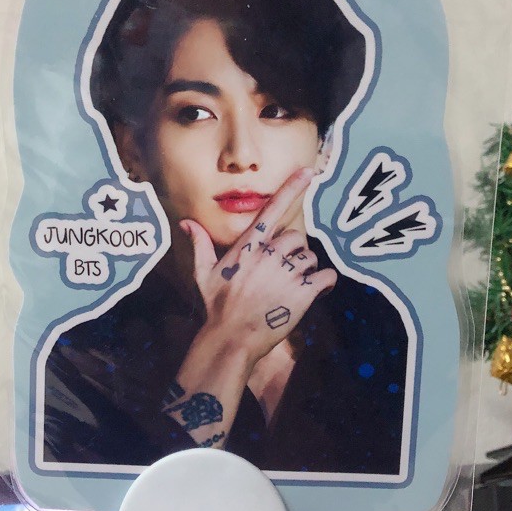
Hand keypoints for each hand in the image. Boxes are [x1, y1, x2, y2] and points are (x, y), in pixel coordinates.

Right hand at [181, 167, 336, 364]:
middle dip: (294, 252)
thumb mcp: (203, 273)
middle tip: (284, 271)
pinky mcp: (302, 293)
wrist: (231, 338)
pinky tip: (315, 292)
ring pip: (311, 257)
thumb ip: (200, 244)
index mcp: (249, 246)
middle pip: (297, 237)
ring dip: (307, 269)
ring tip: (292, 287)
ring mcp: (286, 273)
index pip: (272, 209)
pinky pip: (325, 276)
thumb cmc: (217, 306)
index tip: (309, 171)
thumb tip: (186, 222)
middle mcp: (269, 254)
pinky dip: (325, 283)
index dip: (292, 188)